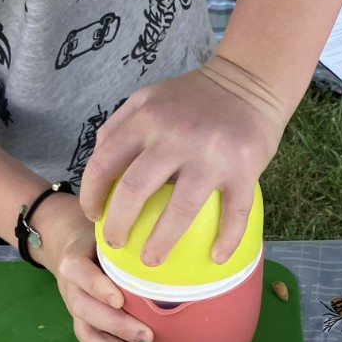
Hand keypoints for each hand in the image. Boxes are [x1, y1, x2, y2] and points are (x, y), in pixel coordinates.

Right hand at [32, 195, 157, 341]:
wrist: (69, 244)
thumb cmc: (100, 237)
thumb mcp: (109, 229)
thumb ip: (130, 235)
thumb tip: (175, 238)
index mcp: (75, 259)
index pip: (79, 272)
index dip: (97, 287)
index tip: (119, 299)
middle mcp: (71, 286)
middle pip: (84, 310)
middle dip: (116, 326)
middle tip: (147, 336)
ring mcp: (75, 307)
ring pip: (88, 334)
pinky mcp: (82, 323)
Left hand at [80, 53, 284, 266]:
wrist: (250, 81)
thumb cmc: (196, 96)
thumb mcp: (150, 99)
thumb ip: (121, 126)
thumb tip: (100, 166)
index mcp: (146, 118)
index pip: (104, 163)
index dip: (92, 195)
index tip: (94, 216)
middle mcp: (175, 136)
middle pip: (134, 191)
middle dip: (119, 225)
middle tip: (116, 244)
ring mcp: (211, 155)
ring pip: (180, 210)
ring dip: (161, 242)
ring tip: (151, 260)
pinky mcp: (244, 169)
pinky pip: (234, 213)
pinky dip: (226, 239)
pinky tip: (217, 257)